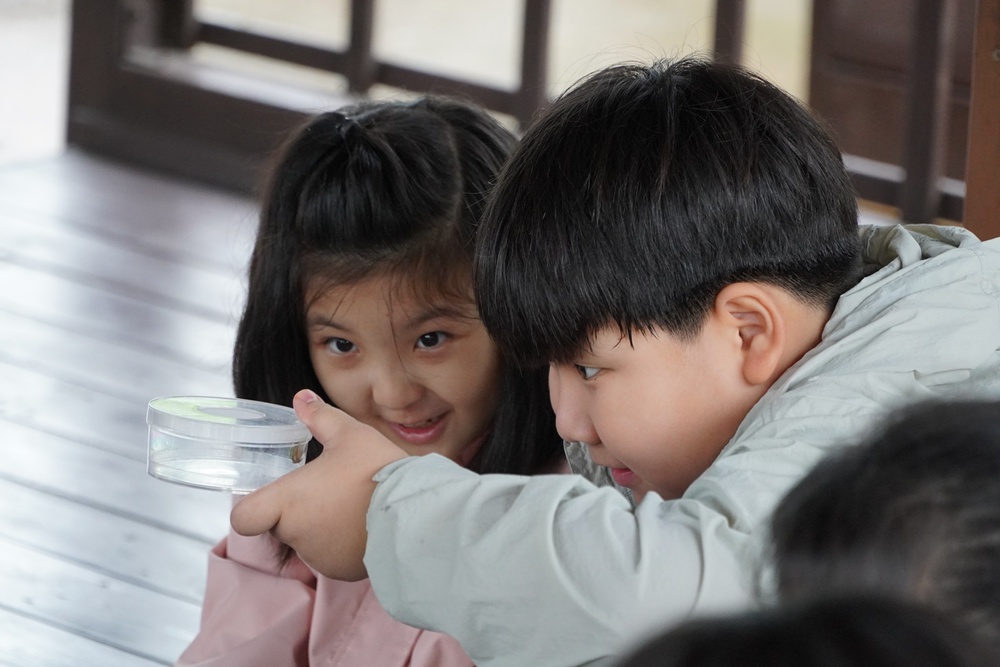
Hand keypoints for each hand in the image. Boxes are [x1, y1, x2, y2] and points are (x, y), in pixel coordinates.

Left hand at [230, 389, 407, 579]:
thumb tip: (301, 397)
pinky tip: (363, 524)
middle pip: (279, 526)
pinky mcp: (340, 571)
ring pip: (306, 541)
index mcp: (289, 501)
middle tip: (328, 490)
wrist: (415, 512)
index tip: (275, 494)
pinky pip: (330, 556)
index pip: (244, 518)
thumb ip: (321, 417)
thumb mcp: (351, 435)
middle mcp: (296, 534)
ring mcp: (318, 556)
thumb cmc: (378, 470)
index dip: (253, 507)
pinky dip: (340, 544)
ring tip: (352, 505)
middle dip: (297, 510)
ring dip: (319, 527)